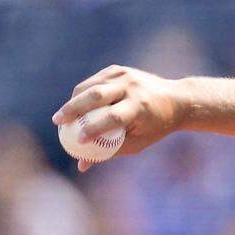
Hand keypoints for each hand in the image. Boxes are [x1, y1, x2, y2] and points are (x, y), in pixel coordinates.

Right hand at [51, 65, 183, 171]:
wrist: (176, 99)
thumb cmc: (155, 126)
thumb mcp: (138, 142)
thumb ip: (110, 151)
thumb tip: (81, 165)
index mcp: (141, 106)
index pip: (113, 117)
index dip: (93, 129)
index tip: (77, 141)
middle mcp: (132, 87)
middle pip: (97, 95)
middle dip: (73, 108)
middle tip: (57, 122)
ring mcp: (125, 75)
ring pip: (91, 86)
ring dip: (73, 100)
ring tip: (62, 117)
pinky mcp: (118, 69)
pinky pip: (94, 81)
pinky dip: (82, 93)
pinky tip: (74, 104)